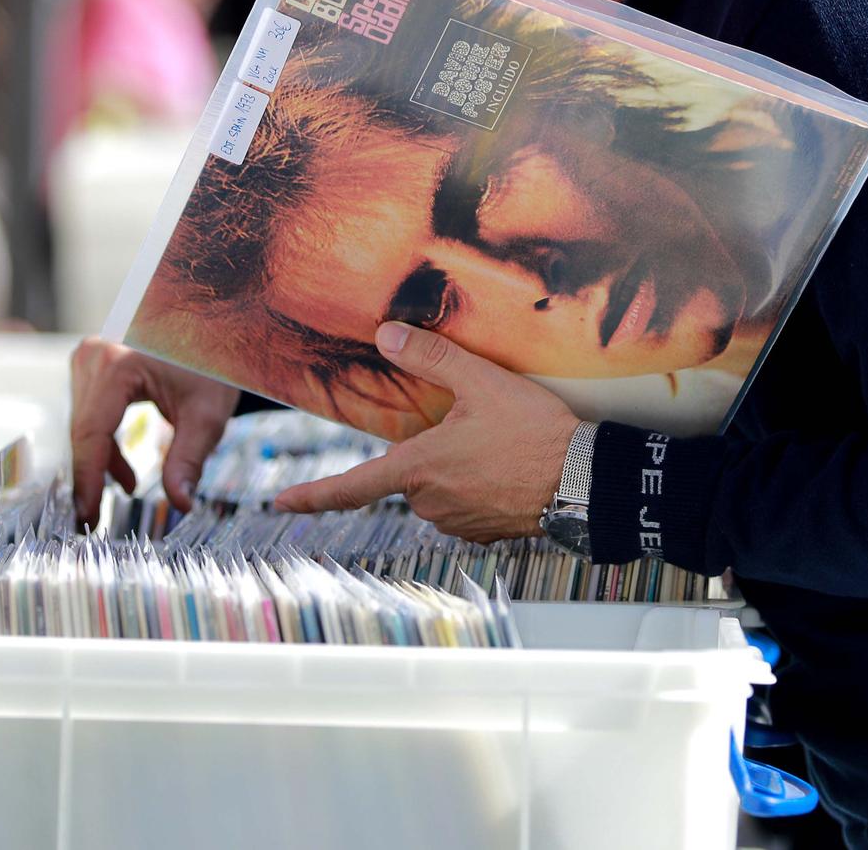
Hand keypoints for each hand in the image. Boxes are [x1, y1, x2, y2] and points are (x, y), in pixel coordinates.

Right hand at [70, 336, 238, 526]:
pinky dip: (106, 445)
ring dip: (102, 462)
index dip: (87, 480)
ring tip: (131, 488)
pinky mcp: (94, 365)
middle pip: (83, 432)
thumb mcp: (207, 414)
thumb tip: (180, 504)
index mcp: (117, 365)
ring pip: (84, 426)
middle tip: (95, 522)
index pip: (91, 434)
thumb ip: (189, 460)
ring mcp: (90, 358)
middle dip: (92, 477)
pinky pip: (90, 415)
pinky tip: (126, 475)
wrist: (216, 323)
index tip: (87, 518)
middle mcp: (94, 356)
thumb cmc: (214, 362)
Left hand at [274, 323, 580, 542]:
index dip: (311, 495)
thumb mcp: (481, 383)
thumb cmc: (535, 432)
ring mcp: (458, 522)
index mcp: (418, 468)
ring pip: (437, 489)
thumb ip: (431, 358)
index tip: (279, 501)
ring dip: (455, 469)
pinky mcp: (485, 533)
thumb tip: (385, 334)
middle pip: (407, 473)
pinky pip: (465, 505)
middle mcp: (430, 503)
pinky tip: (509, 467)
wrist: (587, 481)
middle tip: (475, 425)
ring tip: (499, 444)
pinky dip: (478, 486)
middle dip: (428, 450)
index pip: (350, 488)